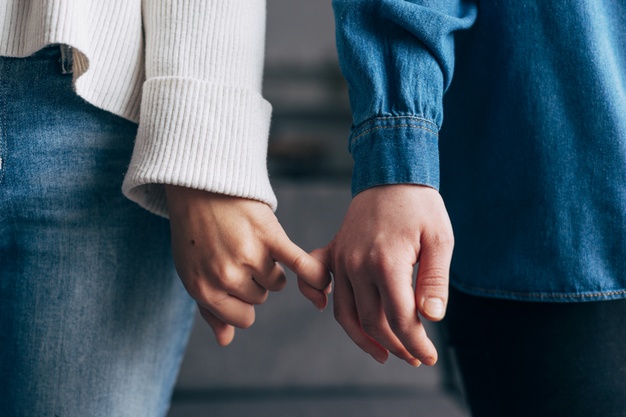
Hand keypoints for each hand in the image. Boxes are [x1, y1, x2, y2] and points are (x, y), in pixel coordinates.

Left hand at [165, 185, 330, 345]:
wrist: (200, 184)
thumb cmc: (195, 231)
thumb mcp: (192, 272)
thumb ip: (209, 309)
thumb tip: (226, 341)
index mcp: (204, 289)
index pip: (243, 318)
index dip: (243, 302)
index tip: (237, 283)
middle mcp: (226, 276)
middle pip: (261, 298)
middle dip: (254, 280)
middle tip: (237, 251)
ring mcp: (249, 256)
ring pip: (277, 281)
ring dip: (270, 266)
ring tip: (251, 242)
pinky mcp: (270, 236)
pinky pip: (300, 266)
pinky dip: (314, 276)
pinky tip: (322, 283)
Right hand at [303, 185, 452, 365]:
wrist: (391, 173)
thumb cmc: (420, 206)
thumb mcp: (440, 240)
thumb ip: (435, 281)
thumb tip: (431, 318)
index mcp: (386, 262)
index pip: (400, 319)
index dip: (416, 344)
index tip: (430, 357)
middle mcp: (357, 265)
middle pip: (372, 322)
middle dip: (396, 346)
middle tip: (416, 357)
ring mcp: (341, 259)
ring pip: (346, 313)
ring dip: (364, 339)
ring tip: (384, 354)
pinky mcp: (334, 252)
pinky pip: (316, 282)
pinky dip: (318, 300)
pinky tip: (331, 312)